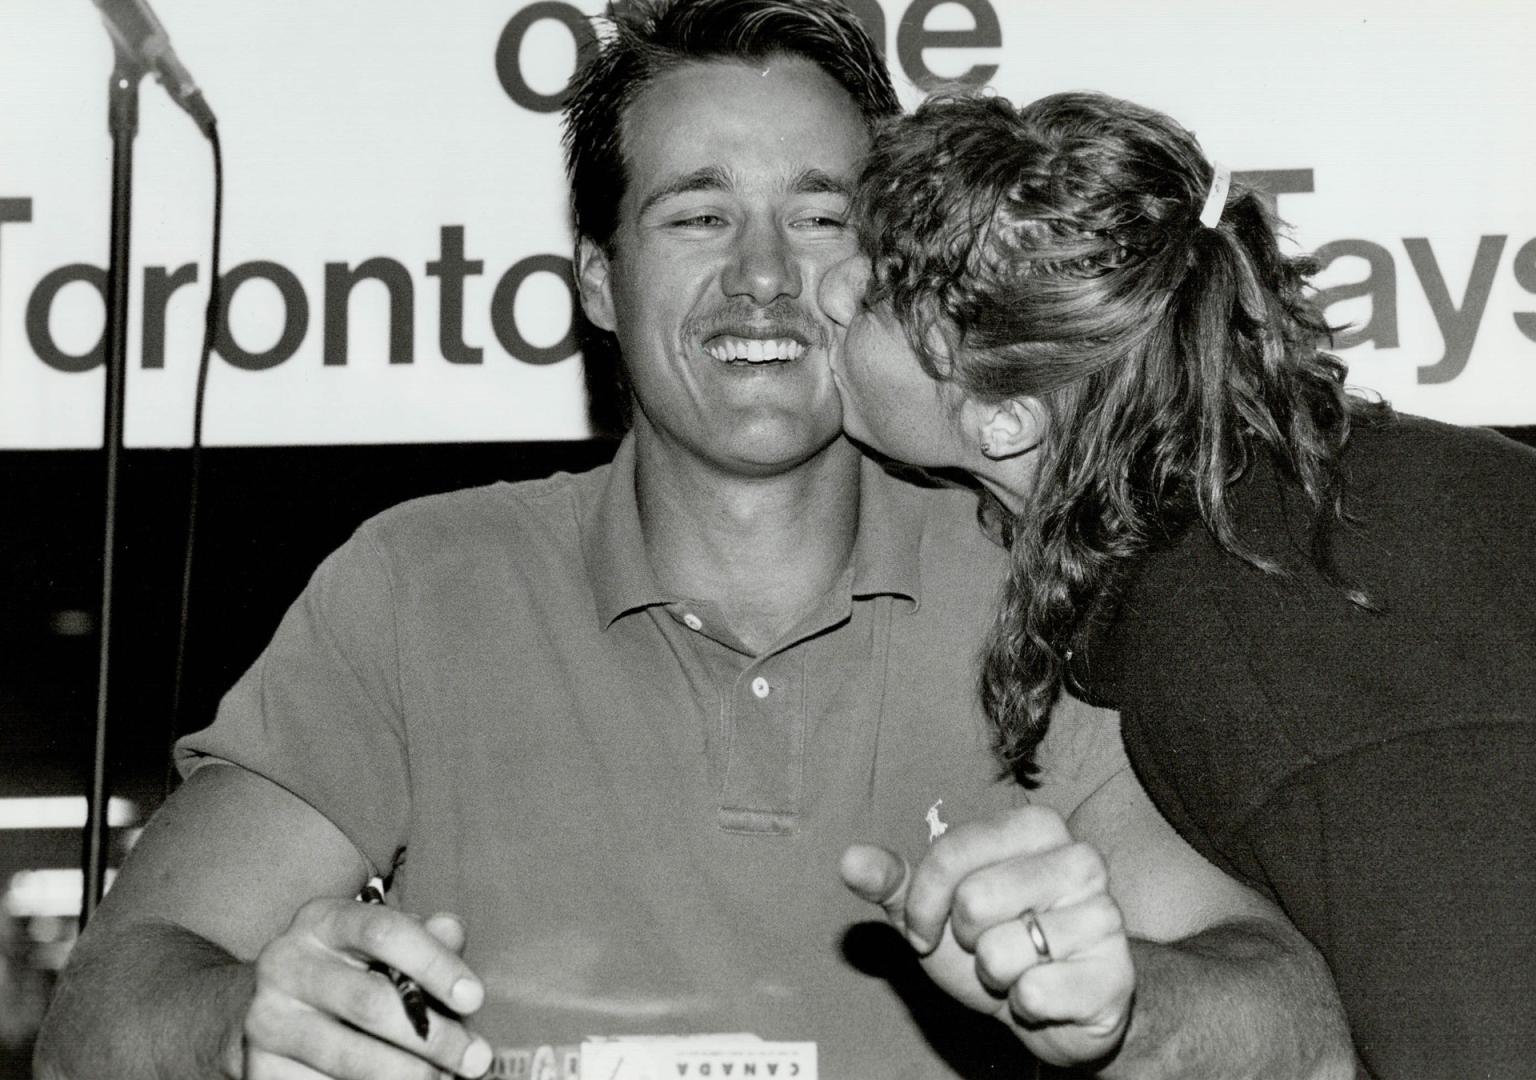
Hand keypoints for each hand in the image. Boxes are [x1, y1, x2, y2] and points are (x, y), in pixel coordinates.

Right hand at [241, 896, 494, 1078]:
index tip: (475, 999)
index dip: (435, 965)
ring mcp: (267, 1019)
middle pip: (370, 1002)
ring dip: (408, 1075)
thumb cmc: (352, 970)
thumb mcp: (384, 944)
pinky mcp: (260, 1068)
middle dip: (433, 1036)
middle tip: (475, 1060)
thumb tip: (453, 931)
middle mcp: (286, 963)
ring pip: (349, 1056)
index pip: (385, 931)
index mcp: (323, 920)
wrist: (274, 1010)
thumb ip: (423, 937)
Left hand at [840, 805, 1134, 1067]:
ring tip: (1019, 967)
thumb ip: (894, 882)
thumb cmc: (995, 942)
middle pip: (974, 901)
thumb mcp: (936, 910)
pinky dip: (1025, 1004)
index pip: (950, 854)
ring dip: (996, 975)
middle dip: (965, 941)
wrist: (1056, 1006)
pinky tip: (1046, 993)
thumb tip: (850, 859)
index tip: (925, 930)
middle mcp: (1079, 860)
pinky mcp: (1116, 973)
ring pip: (1001, 952)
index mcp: (1036, 827)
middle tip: (988, 947)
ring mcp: (1104, 915)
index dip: (923, 904)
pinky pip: (1035, 993)